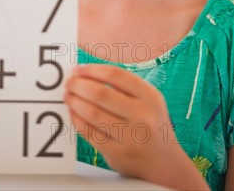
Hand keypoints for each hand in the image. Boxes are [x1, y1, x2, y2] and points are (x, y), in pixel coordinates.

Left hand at [64, 64, 200, 186]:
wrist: (165, 163)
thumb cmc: (151, 123)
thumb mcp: (149, 99)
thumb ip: (123, 85)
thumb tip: (85, 73)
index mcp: (149, 96)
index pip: (116, 75)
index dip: (93, 70)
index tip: (79, 69)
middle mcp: (142, 116)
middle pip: (100, 94)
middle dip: (78, 85)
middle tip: (69, 82)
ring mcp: (129, 137)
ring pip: (92, 113)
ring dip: (74, 102)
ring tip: (68, 95)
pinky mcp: (117, 154)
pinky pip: (90, 133)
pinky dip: (77, 120)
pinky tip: (73, 113)